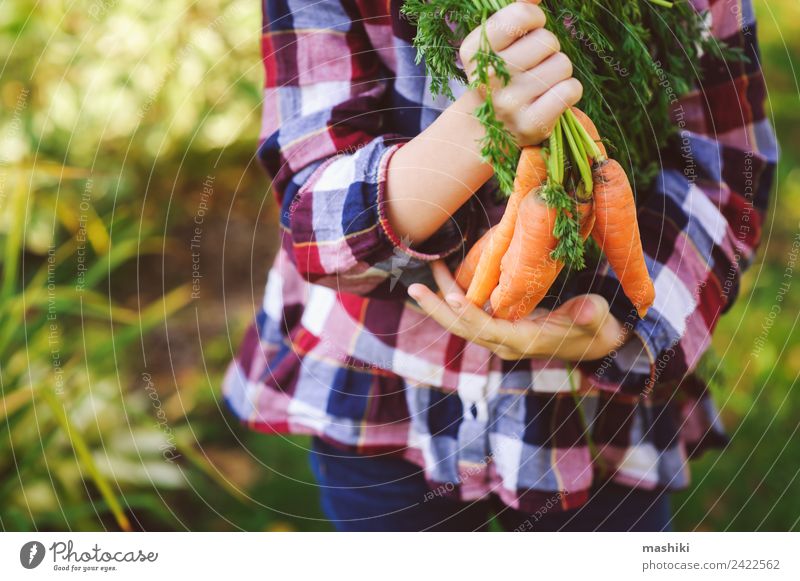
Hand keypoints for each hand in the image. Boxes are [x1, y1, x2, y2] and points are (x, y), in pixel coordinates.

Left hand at [408, 261, 629, 361]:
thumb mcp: (596, 318)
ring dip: (441, 299)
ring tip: (424, 272)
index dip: (470, 315)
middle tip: (414, 288)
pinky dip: (456, 294)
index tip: (451, 297)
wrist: (593, 340)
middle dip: (438, 309)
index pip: (490, 330)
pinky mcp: (498, 326)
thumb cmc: (595, 326)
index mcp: (524, 341)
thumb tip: (588, 309)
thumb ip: (590, 314)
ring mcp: (499, 335)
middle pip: (464, 328)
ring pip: (462, 319)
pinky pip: (470, 312)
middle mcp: (504, 342)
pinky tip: (445, 273)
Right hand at [459, 0, 581, 146]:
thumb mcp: (498, 44)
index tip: (526, 35)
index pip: (521, 15)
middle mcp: (489, 76)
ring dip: (558, 72)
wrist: (488, 129)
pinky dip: (568, 92)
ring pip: (562, 64)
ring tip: (540, 85)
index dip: (534, 21)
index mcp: (476, 50)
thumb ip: (516, 14)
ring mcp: (510, 103)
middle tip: (532, 67)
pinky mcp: (531, 124)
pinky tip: (550, 99)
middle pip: (548, 41)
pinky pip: (571, 90)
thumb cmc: (501, 76)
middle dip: (548, 50)